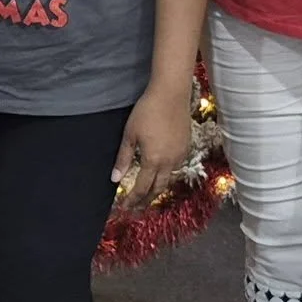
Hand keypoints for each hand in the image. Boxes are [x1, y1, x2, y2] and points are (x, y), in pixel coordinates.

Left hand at [112, 81, 191, 206]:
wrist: (171, 94)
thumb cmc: (147, 111)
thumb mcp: (130, 134)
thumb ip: (123, 158)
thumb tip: (115, 179)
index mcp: (153, 160)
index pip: (142, 188)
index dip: (133, 199)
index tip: (125, 207)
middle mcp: (169, 162)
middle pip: (158, 188)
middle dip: (147, 200)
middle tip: (137, 208)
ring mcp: (180, 154)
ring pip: (169, 178)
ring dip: (158, 188)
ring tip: (148, 193)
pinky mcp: (186, 146)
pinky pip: (176, 167)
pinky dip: (167, 175)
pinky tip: (162, 172)